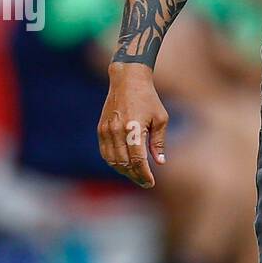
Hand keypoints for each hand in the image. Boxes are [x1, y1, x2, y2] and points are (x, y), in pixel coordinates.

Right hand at [97, 62, 168, 188]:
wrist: (127, 80)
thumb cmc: (148, 99)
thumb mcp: (160, 119)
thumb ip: (158, 142)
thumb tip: (160, 163)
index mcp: (134, 128)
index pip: (138, 160)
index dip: (144, 174)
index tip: (151, 183)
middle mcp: (117, 131)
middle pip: (124, 163)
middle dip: (135, 176)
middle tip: (145, 182)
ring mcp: (106, 130)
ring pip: (112, 161)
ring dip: (124, 172)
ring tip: (136, 176)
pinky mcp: (101, 129)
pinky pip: (105, 152)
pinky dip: (113, 162)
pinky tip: (124, 166)